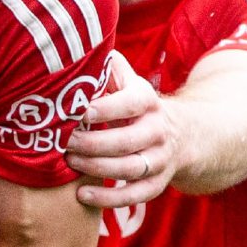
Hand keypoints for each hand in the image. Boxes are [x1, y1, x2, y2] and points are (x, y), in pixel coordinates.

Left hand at [66, 52, 179, 208]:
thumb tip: (79, 46)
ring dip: (96, 168)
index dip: (104, 108)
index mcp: (148, 101)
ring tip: (69, 163)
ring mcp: (160, 159)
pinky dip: (109, 200)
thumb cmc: (137, 106)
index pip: (129, 103)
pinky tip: (81, 195)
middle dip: (92, 144)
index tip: (76, 112)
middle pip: (126, 141)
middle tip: (64, 142)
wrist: (183, 134)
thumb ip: (108, 69)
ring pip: (130, 169)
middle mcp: (158, 130)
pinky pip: (135, 196)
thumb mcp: (130, 83)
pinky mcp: (157, 184)